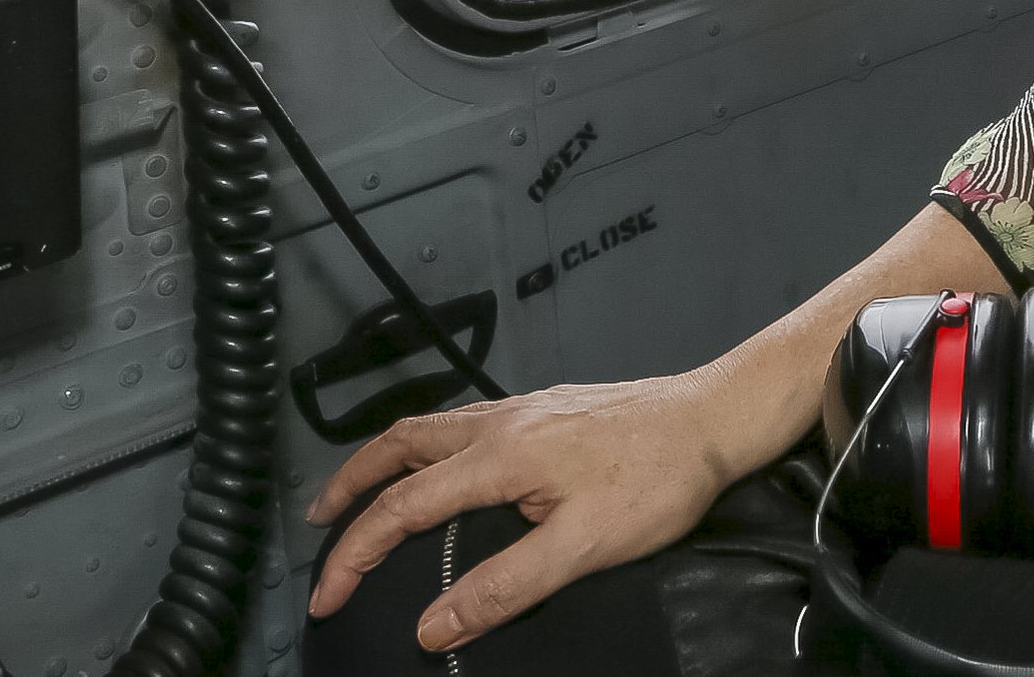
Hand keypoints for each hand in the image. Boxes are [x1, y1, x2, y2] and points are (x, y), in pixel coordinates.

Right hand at [304, 372, 747, 648]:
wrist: (715, 417)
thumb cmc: (658, 480)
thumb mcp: (583, 547)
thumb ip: (505, 587)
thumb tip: (430, 626)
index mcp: (499, 456)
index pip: (402, 507)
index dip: (354, 553)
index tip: (326, 595)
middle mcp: (500, 422)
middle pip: (399, 445)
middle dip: (349, 485)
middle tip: (317, 524)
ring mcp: (523, 408)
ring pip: (429, 427)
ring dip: (385, 460)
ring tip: (361, 493)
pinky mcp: (546, 407)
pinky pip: (462, 423)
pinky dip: (426, 446)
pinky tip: (441, 466)